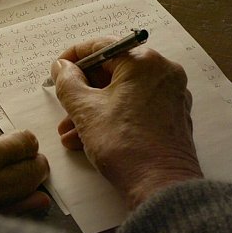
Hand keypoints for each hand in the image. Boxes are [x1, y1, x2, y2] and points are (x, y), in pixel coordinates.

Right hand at [51, 37, 201, 208]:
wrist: (160, 186)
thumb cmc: (126, 147)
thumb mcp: (84, 110)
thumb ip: (67, 82)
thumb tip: (62, 68)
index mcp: (144, 62)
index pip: (102, 46)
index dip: (73, 57)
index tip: (58, 70)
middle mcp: (163, 73)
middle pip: (113, 71)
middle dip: (83, 92)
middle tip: (63, 105)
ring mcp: (172, 95)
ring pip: (123, 93)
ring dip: (94, 110)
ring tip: (70, 133)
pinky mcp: (173, 117)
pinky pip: (137, 108)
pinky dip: (114, 118)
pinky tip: (90, 139)